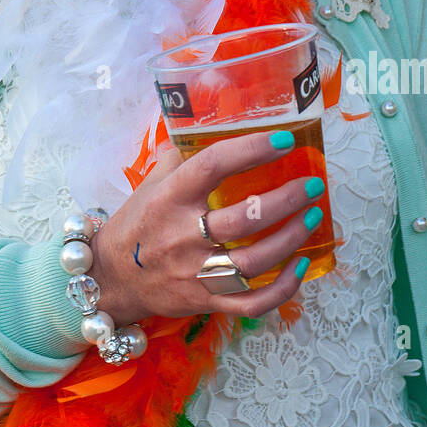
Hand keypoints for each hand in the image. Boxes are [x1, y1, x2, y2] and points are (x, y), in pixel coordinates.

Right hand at [89, 130, 324, 324]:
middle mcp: (183, 235)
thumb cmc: (137, 222)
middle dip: (286, 200)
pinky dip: (282, 289)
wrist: (113, 277)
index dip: (250, 150)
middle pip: (244, 219)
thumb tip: (207, 123)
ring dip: (291, 238)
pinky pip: (251, 303)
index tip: (283, 140)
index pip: (212, 165)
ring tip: (314, 216)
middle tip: (312, 184)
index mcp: (170, 197)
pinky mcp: (205, 302)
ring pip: (253, 261)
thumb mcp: (151, 182)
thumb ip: (181, 155)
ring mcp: (195, 273)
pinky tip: (300, 266)